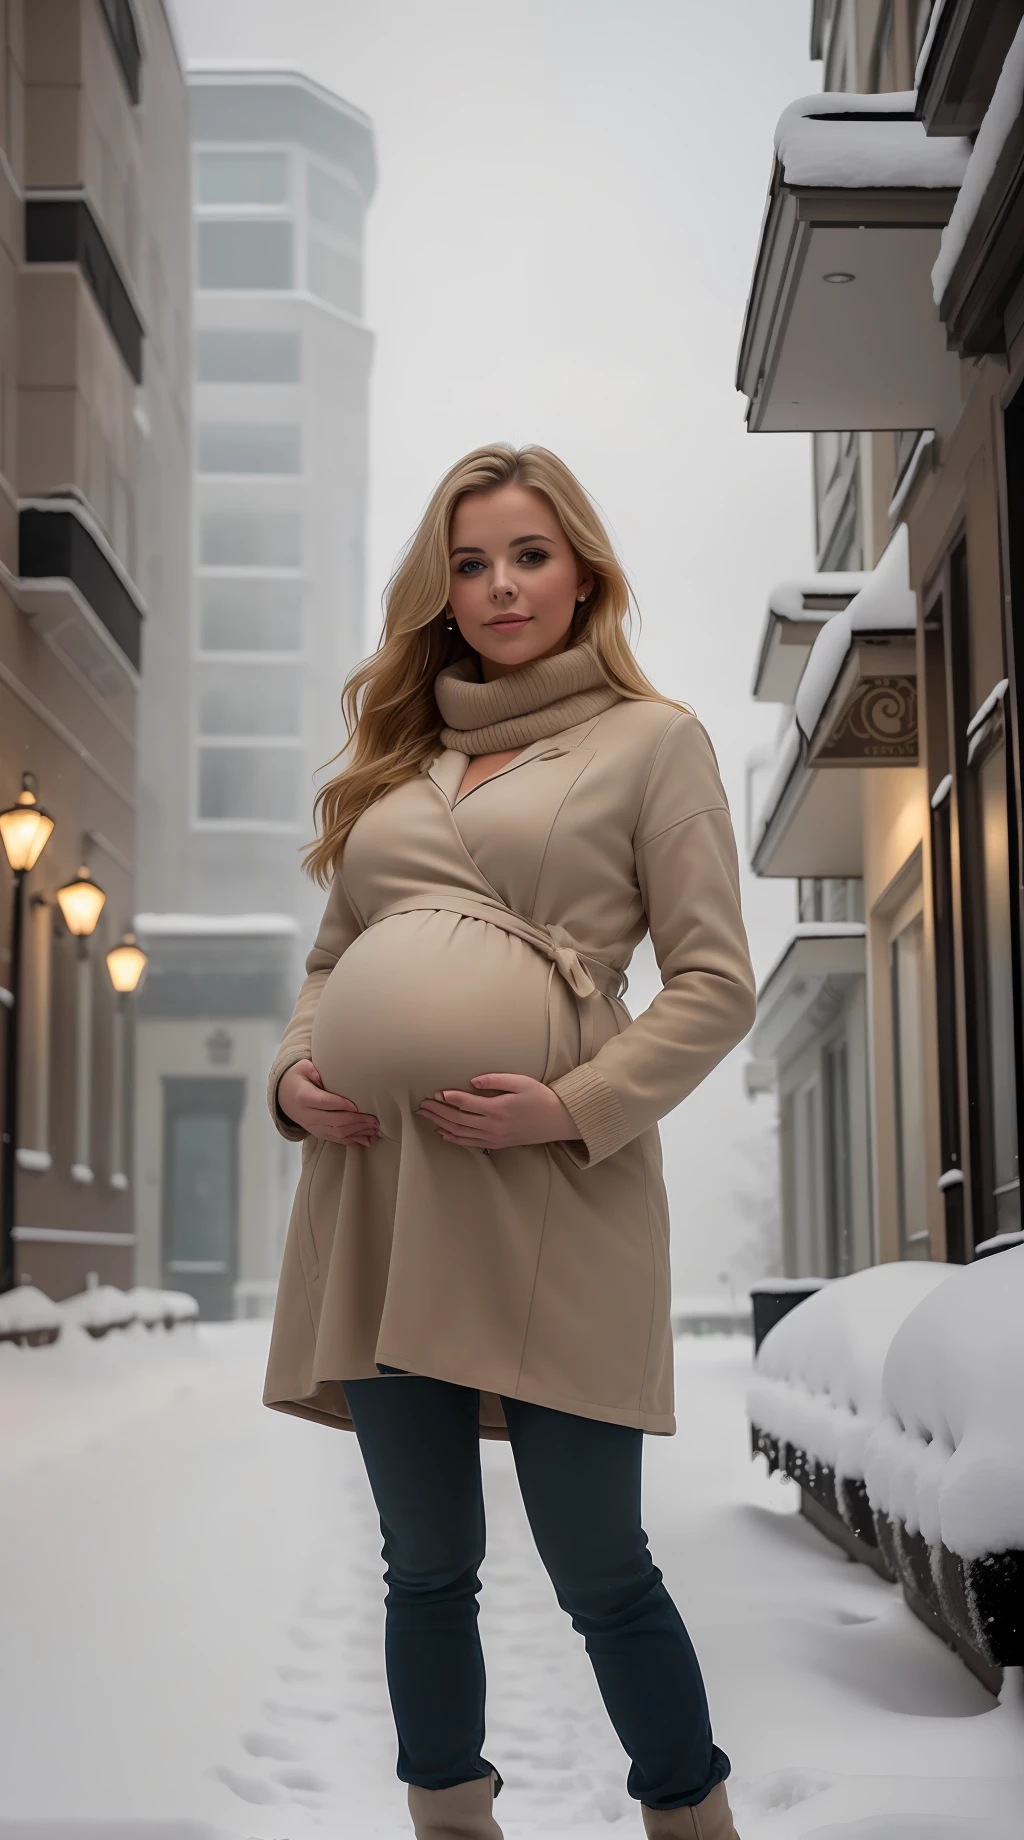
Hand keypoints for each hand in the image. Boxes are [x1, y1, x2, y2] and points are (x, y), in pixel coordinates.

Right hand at [278, 1059, 379, 1146]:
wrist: (284, 1097)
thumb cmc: (298, 1079)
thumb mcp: (303, 1068)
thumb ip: (315, 1071)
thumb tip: (326, 1077)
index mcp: (303, 1097)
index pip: (324, 1102)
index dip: (340, 1104)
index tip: (356, 1106)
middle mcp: (308, 1115)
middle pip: (334, 1121)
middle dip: (356, 1121)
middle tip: (374, 1120)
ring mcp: (313, 1127)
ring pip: (337, 1133)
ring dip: (358, 1132)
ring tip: (374, 1130)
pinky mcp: (318, 1133)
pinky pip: (336, 1139)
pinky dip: (353, 1140)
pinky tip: (367, 1140)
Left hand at [416, 1072, 579, 1151]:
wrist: (559, 1120)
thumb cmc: (541, 1097)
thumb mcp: (521, 1081)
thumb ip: (494, 1080)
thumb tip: (472, 1081)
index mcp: (498, 1108)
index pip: (465, 1103)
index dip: (448, 1097)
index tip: (435, 1092)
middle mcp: (493, 1126)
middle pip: (457, 1119)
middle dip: (438, 1112)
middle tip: (422, 1105)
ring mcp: (494, 1137)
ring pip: (460, 1133)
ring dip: (441, 1124)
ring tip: (426, 1117)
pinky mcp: (497, 1144)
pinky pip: (470, 1143)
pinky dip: (454, 1138)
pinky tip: (443, 1133)